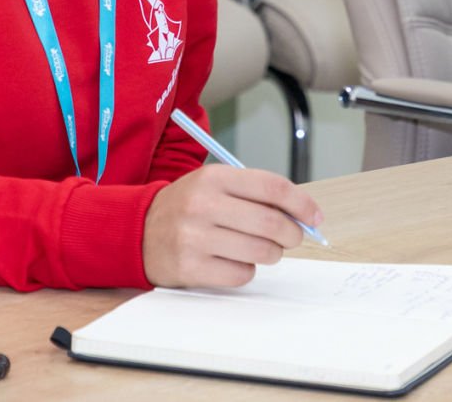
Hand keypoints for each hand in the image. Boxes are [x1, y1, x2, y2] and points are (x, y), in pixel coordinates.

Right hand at [142, 164, 323, 287]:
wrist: (137, 231)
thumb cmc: (187, 207)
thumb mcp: (214, 186)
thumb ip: (254, 195)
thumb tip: (302, 215)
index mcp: (213, 177)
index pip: (272, 187)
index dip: (301, 204)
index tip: (314, 217)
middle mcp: (203, 204)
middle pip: (272, 223)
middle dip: (292, 234)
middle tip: (292, 237)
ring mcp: (195, 237)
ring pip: (261, 252)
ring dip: (271, 253)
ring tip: (259, 248)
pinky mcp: (191, 267)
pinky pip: (241, 274)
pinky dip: (246, 270)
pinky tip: (231, 260)